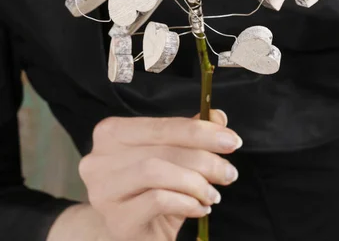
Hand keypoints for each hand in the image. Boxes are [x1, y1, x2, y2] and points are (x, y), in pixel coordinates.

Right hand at [79, 110, 241, 240]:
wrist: (129, 235)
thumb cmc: (149, 191)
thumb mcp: (171, 159)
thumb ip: (190, 135)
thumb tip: (218, 117)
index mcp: (112, 132)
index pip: (161, 125)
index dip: (200, 131)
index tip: (231, 140)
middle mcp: (99, 158)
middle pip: (160, 147)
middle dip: (203, 158)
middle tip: (228, 171)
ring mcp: (103, 190)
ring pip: (155, 171)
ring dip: (194, 181)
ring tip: (212, 194)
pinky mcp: (116, 219)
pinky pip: (157, 201)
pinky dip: (186, 202)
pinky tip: (199, 208)